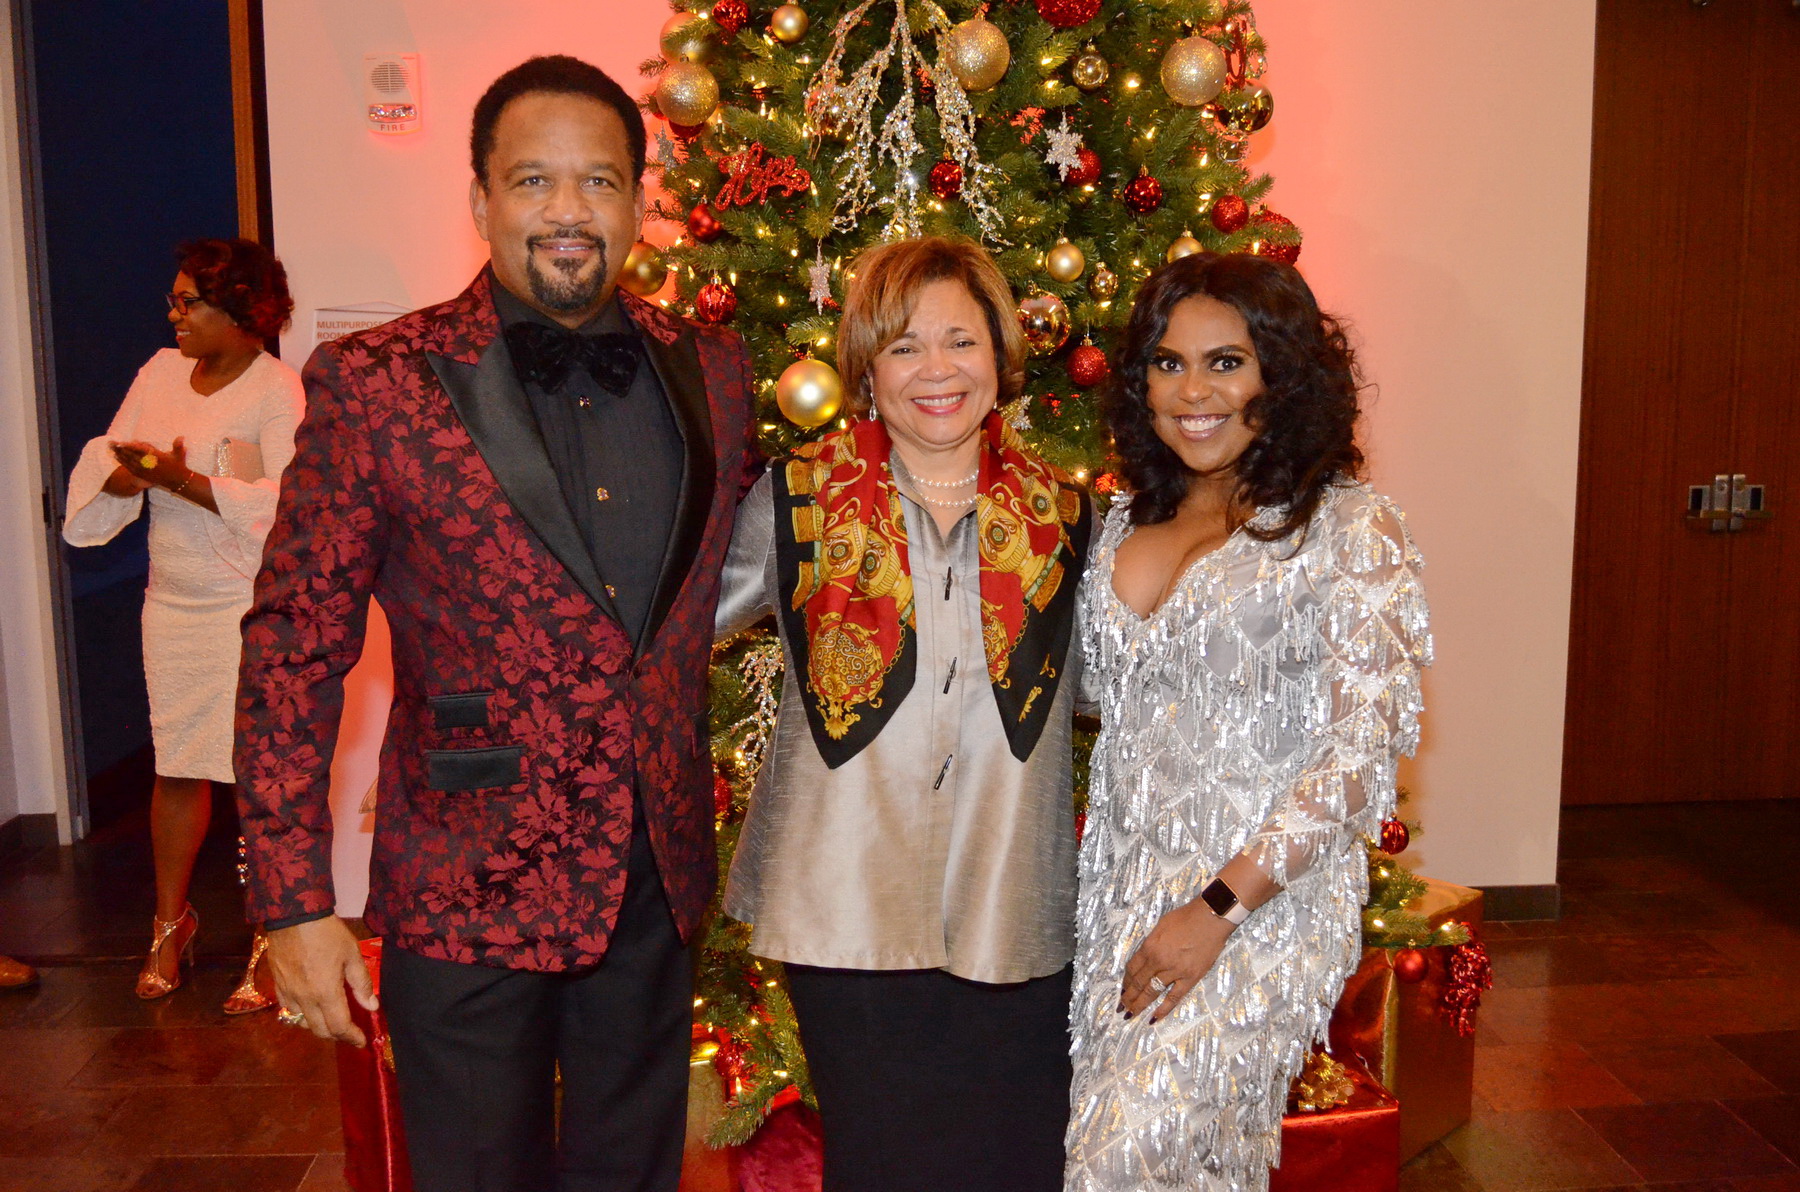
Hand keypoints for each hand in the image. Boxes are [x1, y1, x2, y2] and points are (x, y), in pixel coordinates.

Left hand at [111, 437, 189, 490]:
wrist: (177, 481)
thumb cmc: (178, 466)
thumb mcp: (179, 455)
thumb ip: (178, 445)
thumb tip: (181, 437)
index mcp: (156, 457)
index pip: (140, 450)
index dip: (130, 446)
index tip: (122, 443)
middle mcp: (148, 463)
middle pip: (131, 455)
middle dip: (121, 449)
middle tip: (111, 443)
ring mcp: (145, 470)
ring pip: (129, 461)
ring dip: (119, 454)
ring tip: (111, 448)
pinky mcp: (142, 474)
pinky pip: (130, 468)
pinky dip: (122, 462)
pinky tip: (117, 457)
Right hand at [265, 916, 377, 1046]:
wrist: (293, 916)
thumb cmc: (327, 933)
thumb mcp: (352, 954)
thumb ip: (362, 983)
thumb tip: (372, 1006)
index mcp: (325, 992)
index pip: (339, 1026)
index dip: (351, 1037)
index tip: (361, 1041)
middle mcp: (304, 999)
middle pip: (319, 1030)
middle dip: (337, 1035)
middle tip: (349, 1032)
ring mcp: (288, 993)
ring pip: (302, 1022)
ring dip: (318, 1026)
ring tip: (331, 1019)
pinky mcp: (278, 985)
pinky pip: (288, 1009)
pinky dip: (301, 1015)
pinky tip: (309, 1007)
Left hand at [1120, 898, 1234, 1022]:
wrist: (1210, 918)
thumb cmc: (1185, 917)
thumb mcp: (1160, 926)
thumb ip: (1151, 944)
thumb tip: (1145, 957)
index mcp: (1149, 947)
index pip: (1132, 969)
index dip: (1125, 981)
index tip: (1122, 990)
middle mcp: (1159, 961)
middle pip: (1139, 983)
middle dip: (1128, 997)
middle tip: (1122, 1007)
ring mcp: (1175, 971)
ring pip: (1152, 992)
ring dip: (1140, 1004)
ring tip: (1131, 1014)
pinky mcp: (1190, 978)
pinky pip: (1174, 997)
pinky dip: (1163, 1009)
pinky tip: (1154, 1018)